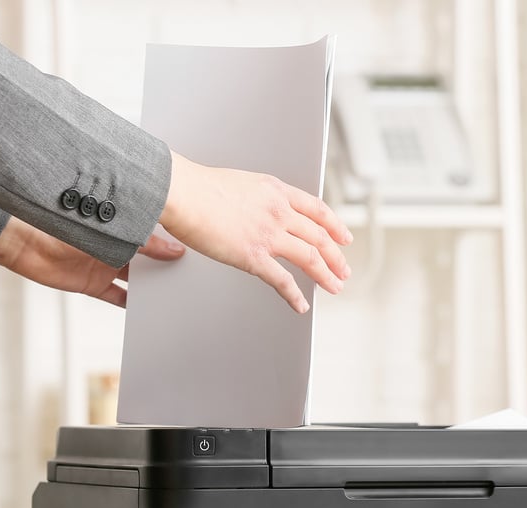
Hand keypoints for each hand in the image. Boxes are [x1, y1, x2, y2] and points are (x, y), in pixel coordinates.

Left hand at [0, 216, 185, 306]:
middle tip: (185, 274)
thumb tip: (173, 249)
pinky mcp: (90, 283)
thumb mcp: (111, 230)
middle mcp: (113, 243)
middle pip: (145, 258)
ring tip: (170, 293)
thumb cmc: (60, 221)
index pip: (153, 234)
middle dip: (162, 265)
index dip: (171, 242)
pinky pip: (115, 296)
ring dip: (148, 285)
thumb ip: (144, 242)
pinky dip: (128, 303)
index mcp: (119, 224)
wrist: (21, 239)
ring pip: (133, 277)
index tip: (191, 251)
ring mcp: (102, 264)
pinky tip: (143, 307)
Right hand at [159, 151, 352, 312]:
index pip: (317, 209)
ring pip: (311, 258)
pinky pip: (282, 280)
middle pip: (320, 237)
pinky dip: (295, 296)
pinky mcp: (253, 256)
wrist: (182, 192)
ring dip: (326, 275)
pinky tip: (300, 305)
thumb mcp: (242, 183)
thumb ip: (258, 199)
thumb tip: (257, 211)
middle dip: (337, 257)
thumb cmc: (199, 187)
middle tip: (344, 270)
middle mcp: (278, 211)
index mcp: (276, 191)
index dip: (335, 226)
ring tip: (334, 287)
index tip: (344, 237)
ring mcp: (269, 234)